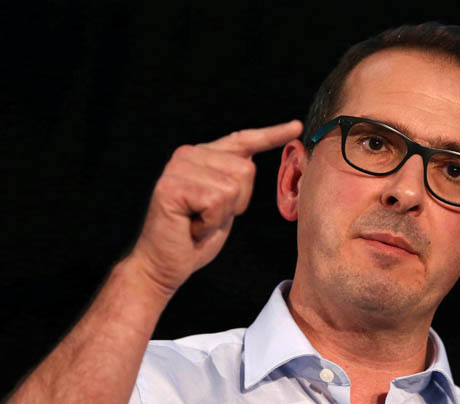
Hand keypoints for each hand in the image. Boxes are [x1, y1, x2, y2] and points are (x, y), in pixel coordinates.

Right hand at [128, 120, 302, 294]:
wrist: (163, 265)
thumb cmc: (194, 238)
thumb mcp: (224, 204)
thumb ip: (234, 180)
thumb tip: (253, 161)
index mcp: (202, 156)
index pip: (242, 140)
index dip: (271, 134)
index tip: (296, 127)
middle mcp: (188, 154)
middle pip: (246, 169)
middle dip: (237, 202)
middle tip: (208, 218)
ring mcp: (178, 168)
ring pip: (233, 186)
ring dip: (222, 215)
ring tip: (198, 222)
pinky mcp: (172, 186)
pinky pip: (216, 201)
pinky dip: (210, 222)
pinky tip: (192, 227)